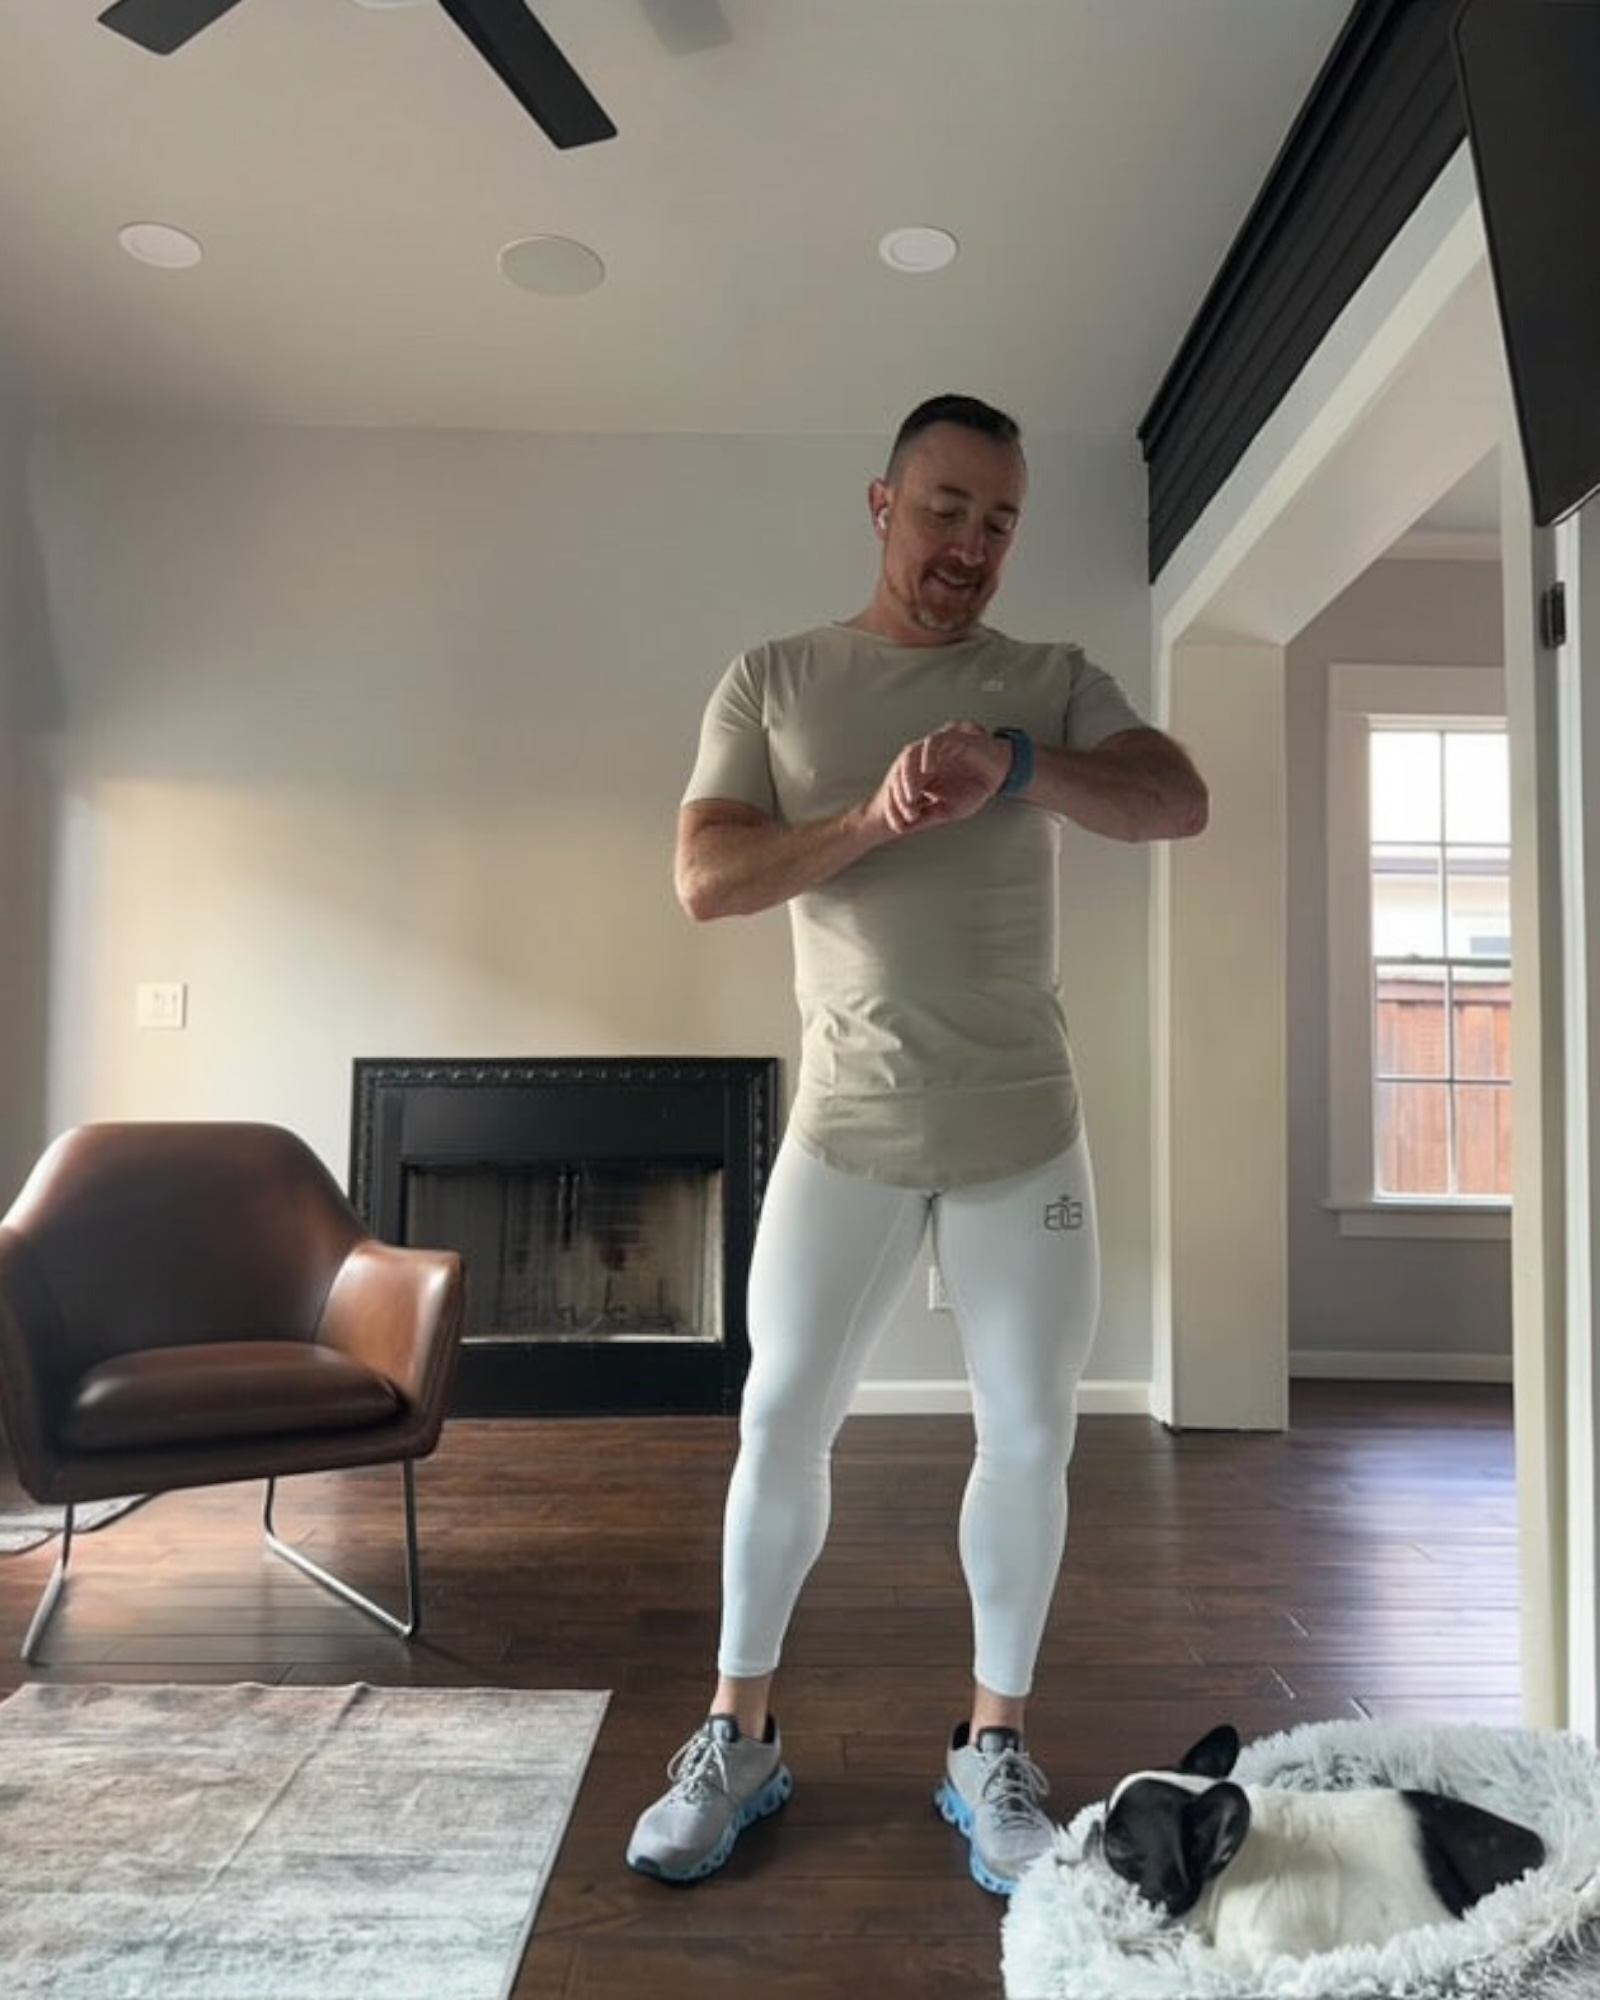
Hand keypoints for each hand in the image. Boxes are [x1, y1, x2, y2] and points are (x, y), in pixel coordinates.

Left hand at [877, 720, 1008, 833]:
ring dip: (908, 777)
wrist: (999, 774)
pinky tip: (928, 770)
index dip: (894, 808)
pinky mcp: (950, 738)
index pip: (896, 788)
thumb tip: (904, 829)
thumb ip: (925, 817)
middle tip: (908, 814)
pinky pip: (933, 742)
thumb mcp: (947, 810)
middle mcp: (921, 761)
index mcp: (918, 776)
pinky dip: (927, 755)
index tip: (899, 827)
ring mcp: (934, 749)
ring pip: (910, 756)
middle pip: (897, 773)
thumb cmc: (974, 788)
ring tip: (912, 796)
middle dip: (898, 795)